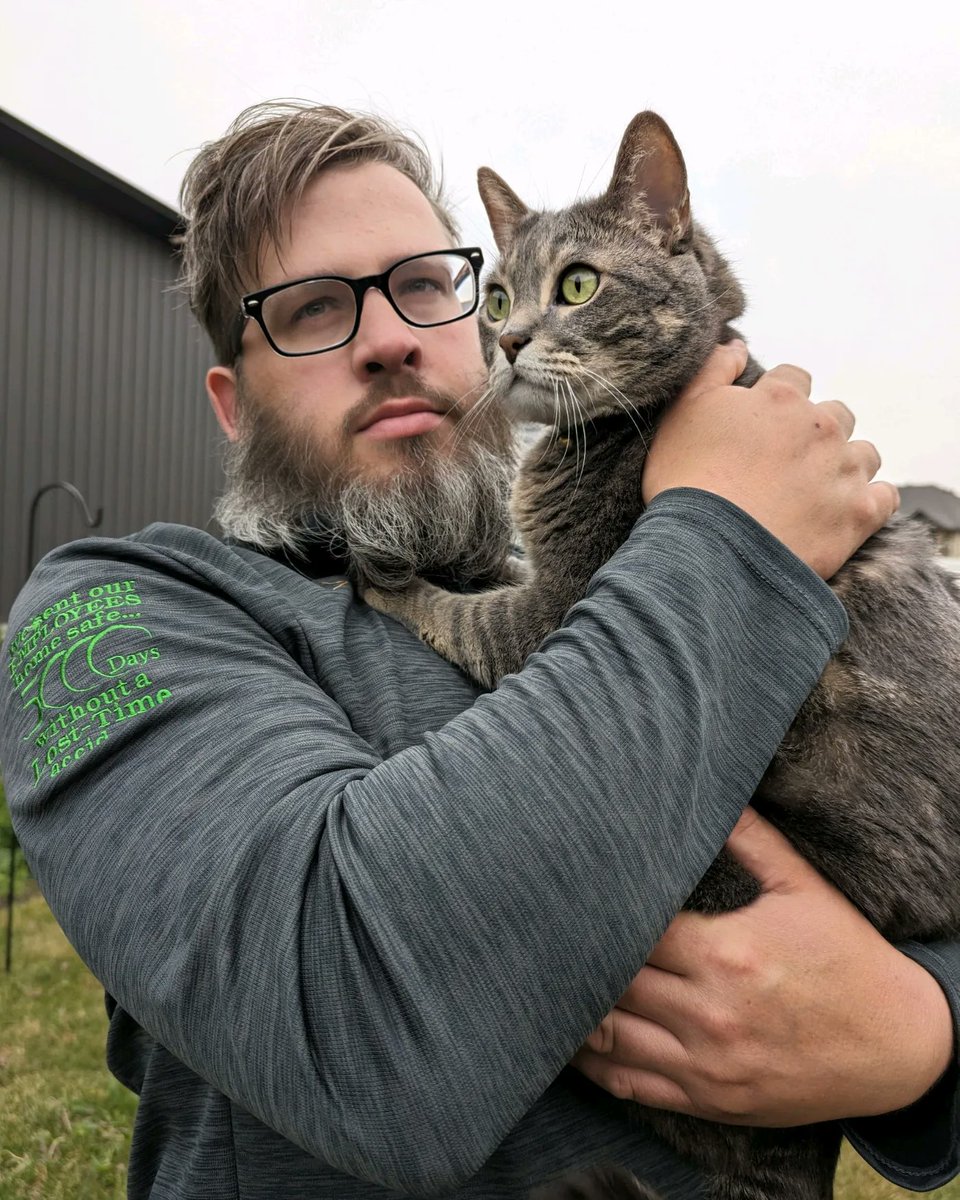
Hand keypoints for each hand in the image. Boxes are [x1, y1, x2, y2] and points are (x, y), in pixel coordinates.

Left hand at [573, 808, 953, 1125]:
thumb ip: (751, 839)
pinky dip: (597, 1066)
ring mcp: (709, 1065)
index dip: (595, 912)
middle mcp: (710, 1013)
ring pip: (611, 1037)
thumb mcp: (805, 889)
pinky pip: (634, 1086)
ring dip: (574, 1012)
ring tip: (541, 984)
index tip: (567, 895)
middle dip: (576, 957)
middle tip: (537, 935)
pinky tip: (573, 1044)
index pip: (633, 929)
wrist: (902, 1047)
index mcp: (727, 953)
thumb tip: (715, 791)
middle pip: (612, 981)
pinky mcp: (713, 1101)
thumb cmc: (848, 959)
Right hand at [642, 343, 899, 579]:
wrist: (708, 551)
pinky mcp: (859, 514)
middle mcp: (821, 427)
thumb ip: (712, 370)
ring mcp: (844, 470)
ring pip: (864, 454)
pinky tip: (844, 512)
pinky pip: (885, 497)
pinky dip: (870, 501)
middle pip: (836, 415)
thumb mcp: (682, 414)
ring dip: (845, 465)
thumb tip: (737, 345)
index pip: (794, 379)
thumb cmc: (686, 482)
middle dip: (817, 433)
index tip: (762, 428)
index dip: (778, 401)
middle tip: (785, 465)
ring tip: (814, 493)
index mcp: (779, 399)